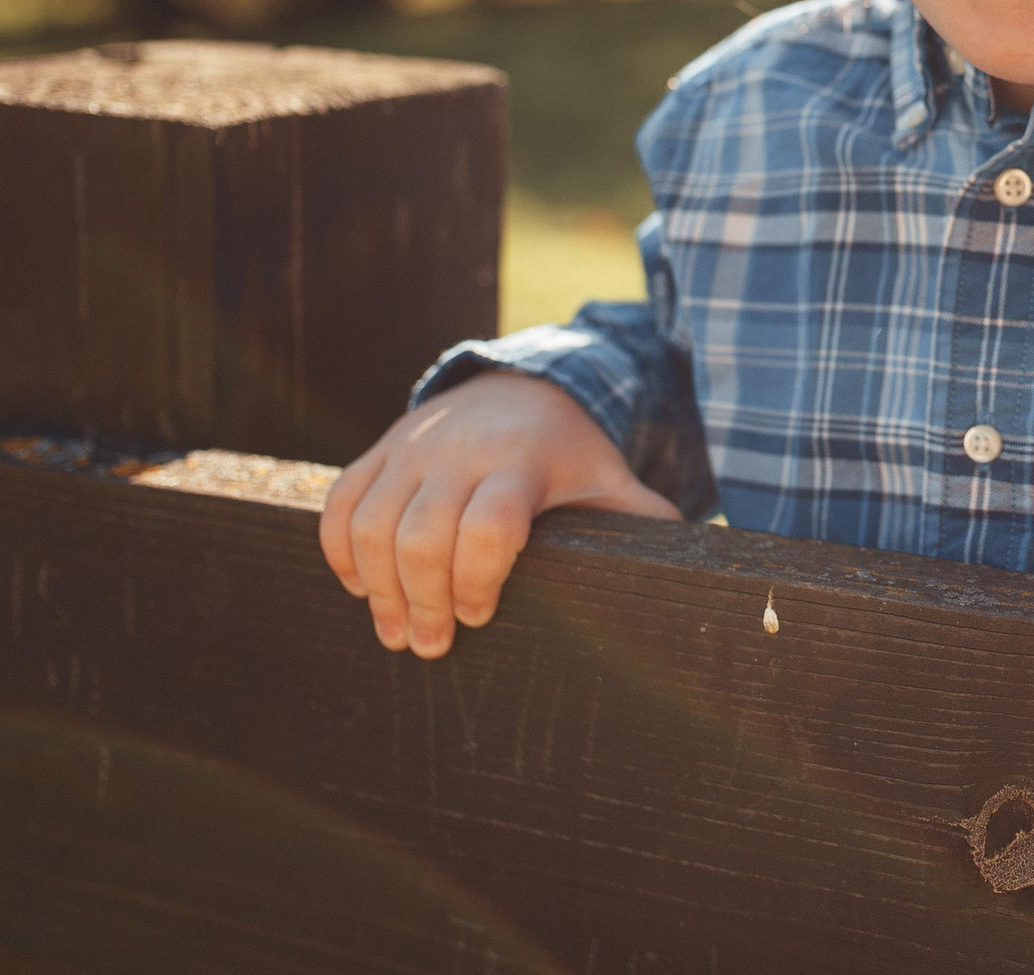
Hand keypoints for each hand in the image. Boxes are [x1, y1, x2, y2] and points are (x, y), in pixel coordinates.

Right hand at [318, 370, 680, 659]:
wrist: (521, 386)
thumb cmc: (572, 458)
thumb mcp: (611, 484)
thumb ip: (642, 526)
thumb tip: (693, 580)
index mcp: (523, 462)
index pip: (488, 527)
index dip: (477, 582)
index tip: (481, 617)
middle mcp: (460, 450)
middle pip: (420, 536)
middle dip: (422, 603)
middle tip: (432, 646)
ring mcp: (413, 447)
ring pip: (371, 525)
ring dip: (377, 590)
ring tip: (396, 631)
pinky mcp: (380, 450)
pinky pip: (339, 505)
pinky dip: (340, 552)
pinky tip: (360, 587)